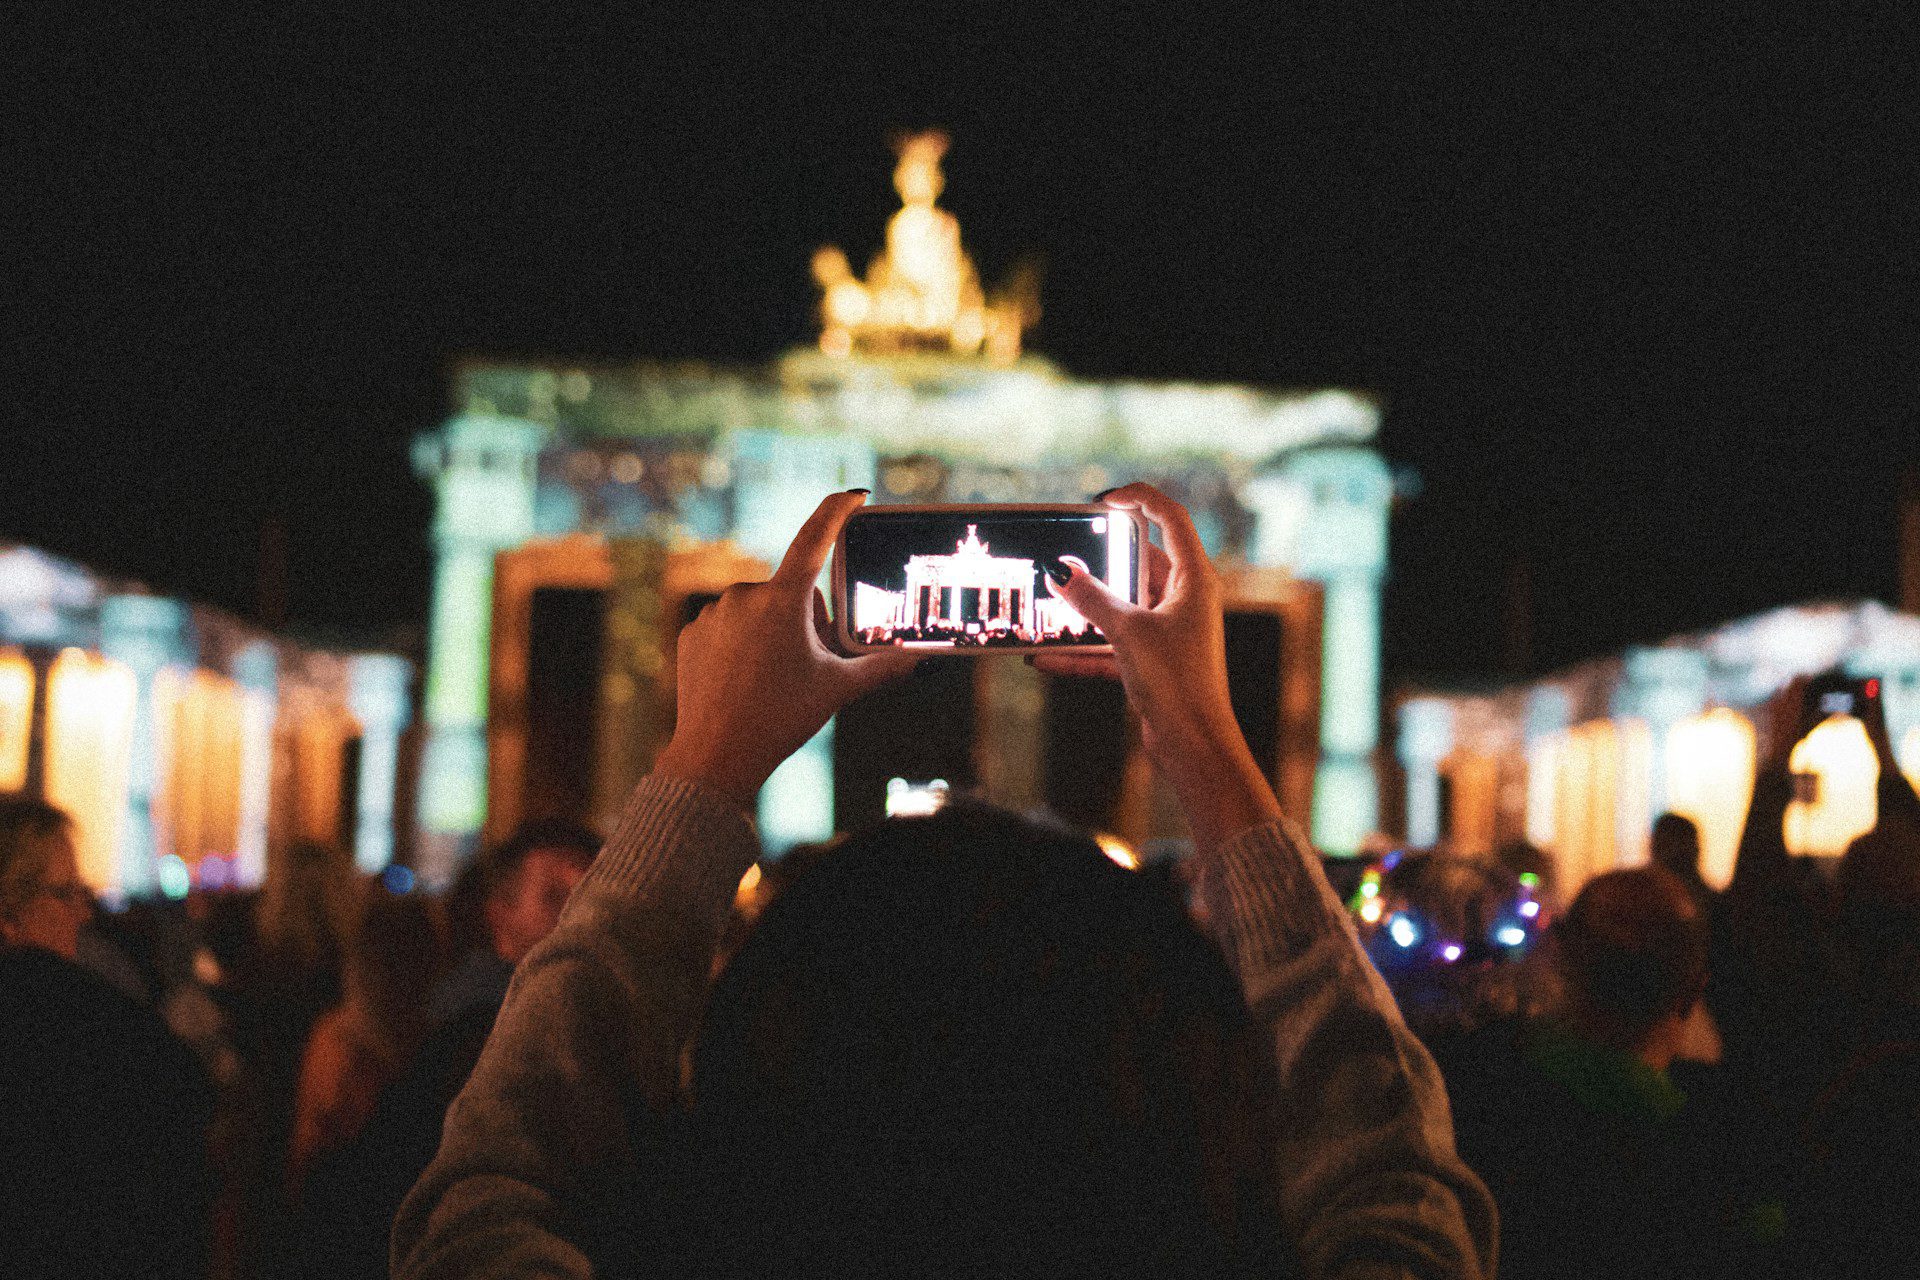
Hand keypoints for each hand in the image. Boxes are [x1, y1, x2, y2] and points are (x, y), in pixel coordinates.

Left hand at [651, 491, 917, 808]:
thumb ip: (881, 667)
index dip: (837, 511)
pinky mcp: (691, 632)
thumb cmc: (781, 719)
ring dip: (771, 633)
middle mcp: (745, 596)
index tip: (854, 494)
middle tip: (805, 665)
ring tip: (770, 680)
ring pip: (758, 612)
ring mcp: (714, 613)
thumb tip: (918, 658)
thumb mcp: (837, 688)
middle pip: (790, 594)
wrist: (715, 757)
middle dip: (804, 620)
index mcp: (784, 601)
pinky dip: (739, 646)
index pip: (815, 539)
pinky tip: (741, 681)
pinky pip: (727, 627)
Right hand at [1036, 483, 1280, 852]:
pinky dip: (1084, 649)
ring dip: (1086, 609)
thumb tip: (1061, 571)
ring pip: (1122, 606)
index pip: (1170, 519)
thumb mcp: (1127, 632)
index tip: (1104, 500)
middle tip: (1066, 551)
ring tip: (1047, 604)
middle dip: (1101, 560)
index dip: (1139, 500)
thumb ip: (1092, 599)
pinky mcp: (1154, 661)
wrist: (1194, 745)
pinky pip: (1113, 644)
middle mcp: (1186, 599)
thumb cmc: (1177, 682)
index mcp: (1195, 579)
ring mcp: (1170, 631)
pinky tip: (1045, 657)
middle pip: (1141, 562)